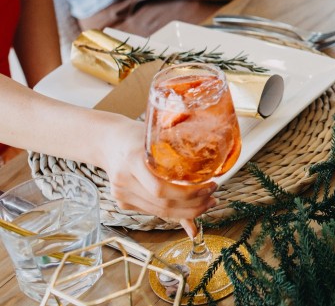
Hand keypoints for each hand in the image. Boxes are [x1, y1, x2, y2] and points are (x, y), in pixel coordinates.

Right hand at [98, 118, 216, 222]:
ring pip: (158, 211)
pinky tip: (188, 206)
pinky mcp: (122, 201)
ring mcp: (121, 193)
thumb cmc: (137, 136)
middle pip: (162, 204)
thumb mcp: (158, 137)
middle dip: (193, 206)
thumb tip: (207, 160)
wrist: (108, 141)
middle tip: (213, 198)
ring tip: (206, 203)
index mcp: (133, 160)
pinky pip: (152, 211)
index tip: (211, 186)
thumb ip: (178, 153)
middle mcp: (124, 180)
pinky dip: (173, 211)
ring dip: (187, 212)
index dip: (189, 194)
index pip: (161, 189)